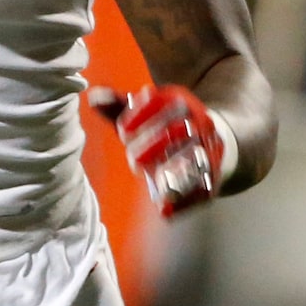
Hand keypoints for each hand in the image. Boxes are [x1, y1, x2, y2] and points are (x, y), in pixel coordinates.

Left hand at [91, 83, 228, 217]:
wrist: (207, 139)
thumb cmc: (163, 125)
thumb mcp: (143, 113)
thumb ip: (118, 106)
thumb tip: (93, 97)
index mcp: (182, 102)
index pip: (166, 102)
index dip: (143, 115)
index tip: (122, 130)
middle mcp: (200, 123)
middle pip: (181, 130)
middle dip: (156, 144)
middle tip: (133, 158)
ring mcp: (210, 149)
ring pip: (197, 157)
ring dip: (175, 168)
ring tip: (156, 179)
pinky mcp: (213, 176)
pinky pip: (204, 188)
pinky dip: (185, 199)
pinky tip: (166, 208)